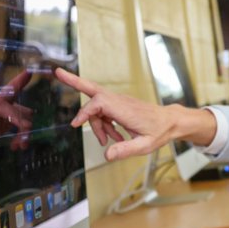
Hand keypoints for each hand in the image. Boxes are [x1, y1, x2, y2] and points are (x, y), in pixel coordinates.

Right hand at [54, 68, 216, 160]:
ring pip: (97, 107)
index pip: (98, 104)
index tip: (76, 125)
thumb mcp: (145, 146)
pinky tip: (115, 137)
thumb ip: (125, 150)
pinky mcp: (119, 105)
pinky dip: (103, 123)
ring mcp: (119, 101)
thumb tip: (106, 155)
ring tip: (109, 141)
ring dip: (97, 124)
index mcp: (125, 109)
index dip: (85, 113)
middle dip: (74, 81)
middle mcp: (120, 101)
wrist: (171, 122)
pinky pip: (104, 111)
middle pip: (93, 89)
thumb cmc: (160, 132)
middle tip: (57, 72)